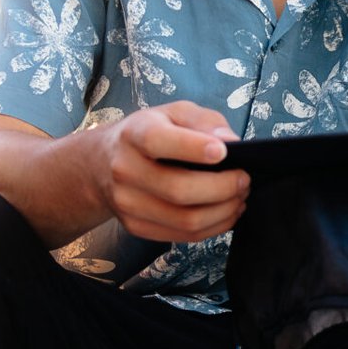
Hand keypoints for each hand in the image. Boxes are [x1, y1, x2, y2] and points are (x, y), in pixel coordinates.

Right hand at [82, 100, 249, 243]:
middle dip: (223, 188)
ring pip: (186, 220)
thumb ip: (204, 121)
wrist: (103, 163)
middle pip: (179, 190)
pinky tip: (226, 212)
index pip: (158, 142)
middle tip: (244, 179)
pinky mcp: (136, 227)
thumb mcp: (174, 113)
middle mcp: (125, 170)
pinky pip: (184, 235)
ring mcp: (128, 204)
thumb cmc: (151, 132)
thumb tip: (230, 142)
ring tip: (239, 196)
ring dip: (224, 211)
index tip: (224, 152)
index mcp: (134, 134)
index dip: (194, 148)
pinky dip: (214, 226)